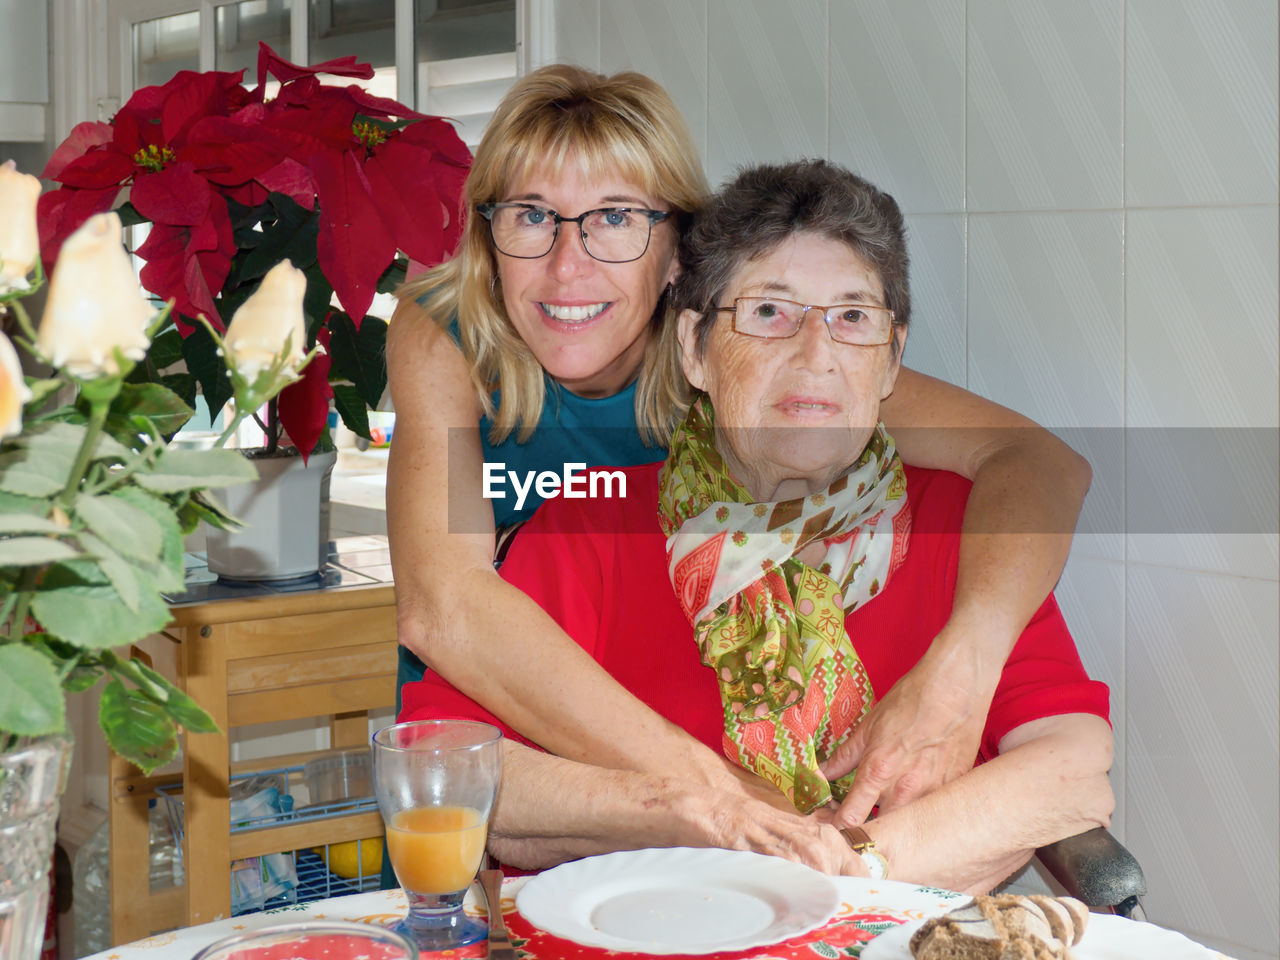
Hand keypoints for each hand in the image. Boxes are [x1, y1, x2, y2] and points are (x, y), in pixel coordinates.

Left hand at [822, 627, 999, 825]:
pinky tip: (916, 799)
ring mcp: (933, 793)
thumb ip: (845, 756)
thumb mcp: (869, 725)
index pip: (850, 819)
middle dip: (865, 830)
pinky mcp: (954, 789)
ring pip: (908, 825)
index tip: (830, 826)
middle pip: (880, 831)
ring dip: (895, 822)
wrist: (955, 686)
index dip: (837, 827)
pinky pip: (933, 812)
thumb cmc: (911, 700)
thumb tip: (822, 773)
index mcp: (878, 772)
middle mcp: (905, 789)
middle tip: (857, 821)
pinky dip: (922, 811)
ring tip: (887, 811)